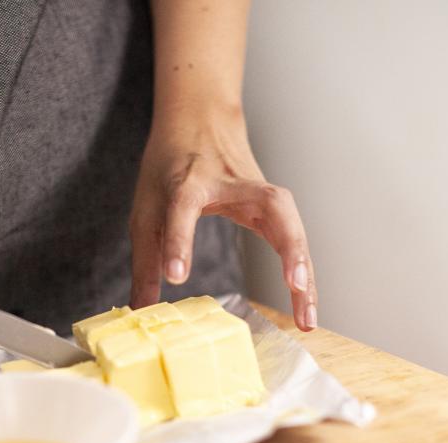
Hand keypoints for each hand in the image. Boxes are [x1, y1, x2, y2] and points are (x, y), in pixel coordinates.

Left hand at [129, 110, 317, 330]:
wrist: (200, 121)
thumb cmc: (171, 167)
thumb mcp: (146, 210)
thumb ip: (146, 262)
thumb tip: (140, 311)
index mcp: (188, 181)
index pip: (184, 208)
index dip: (179, 242)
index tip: (176, 276)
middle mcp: (232, 182)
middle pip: (270, 205)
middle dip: (288, 246)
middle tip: (294, 286)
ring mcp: (259, 190)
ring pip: (291, 223)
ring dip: (304, 267)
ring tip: (307, 316)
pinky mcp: (272, 204)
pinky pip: (293, 236)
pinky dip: (302, 269)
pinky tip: (306, 301)